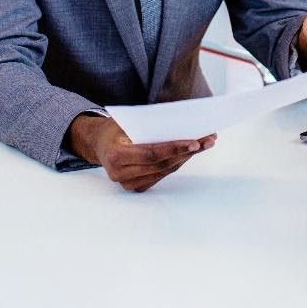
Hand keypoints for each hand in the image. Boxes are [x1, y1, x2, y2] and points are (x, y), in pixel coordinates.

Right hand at [68, 114, 215, 191]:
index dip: (174, 148)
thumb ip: (148, 126)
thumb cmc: (114, 128)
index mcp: (116, 156)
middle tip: (208, 140)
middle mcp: (120, 174)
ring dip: (186, 157)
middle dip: (187, 151)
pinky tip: (190, 152)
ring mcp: (128, 183)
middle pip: (162, 164)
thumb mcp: (126, 121)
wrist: (98, 143)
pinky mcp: (136, 186)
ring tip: (205, 144)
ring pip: (165, 170)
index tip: (195, 141)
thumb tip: (181, 124)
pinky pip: (161, 174)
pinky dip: (177, 162)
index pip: (152, 153)